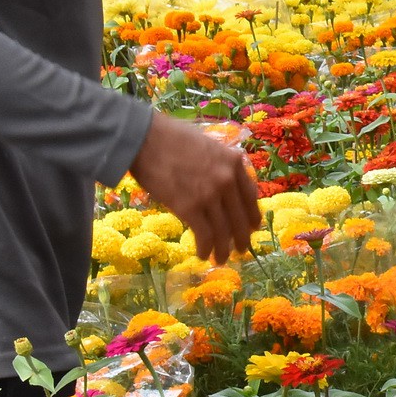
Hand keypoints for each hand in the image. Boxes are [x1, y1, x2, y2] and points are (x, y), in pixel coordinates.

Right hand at [129, 110, 262, 263]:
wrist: (144, 138)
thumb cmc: (170, 137)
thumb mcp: (208, 145)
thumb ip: (221, 164)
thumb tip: (224, 182)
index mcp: (234, 163)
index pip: (251, 196)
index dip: (252, 216)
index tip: (251, 227)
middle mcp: (227, 180)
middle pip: (240, 218)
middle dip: (241, 238)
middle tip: (241, 250)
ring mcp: (209, 195)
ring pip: (223, 231)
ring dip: (223, 249)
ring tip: (222, 259)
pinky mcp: (189, 207)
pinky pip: (204, 234)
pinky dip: (205, 248)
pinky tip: (202, 254)